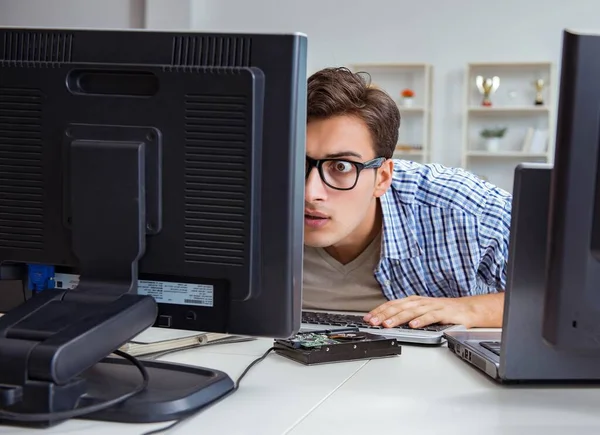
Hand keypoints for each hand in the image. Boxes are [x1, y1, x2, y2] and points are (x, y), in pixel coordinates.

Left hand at [363, 295, 477, 328]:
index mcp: (412, 301)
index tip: (367, 318)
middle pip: (398, 307)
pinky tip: (412, 326)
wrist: (466, 309)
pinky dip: (420, 321)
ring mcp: (431, 306)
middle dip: (384, 315)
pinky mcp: (442, 313)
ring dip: (398, 318)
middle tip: (373, 322)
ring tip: (387, 324)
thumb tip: (386, 322)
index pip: (392, 304)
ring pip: (411, 311)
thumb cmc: (441, 311)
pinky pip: (430, 317)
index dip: (379, 311)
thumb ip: (406, 315)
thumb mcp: (420, 311)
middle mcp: (419, 302)